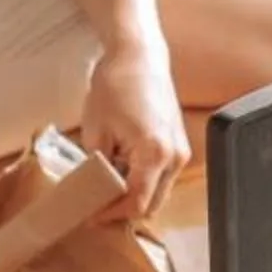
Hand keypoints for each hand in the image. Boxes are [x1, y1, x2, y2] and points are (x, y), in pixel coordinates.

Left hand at [77, 36, 187, 221]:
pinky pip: (162, 176)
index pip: (137, 203)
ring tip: (106, 187)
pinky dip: (143, 180)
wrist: (139, 56)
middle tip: (96, 207)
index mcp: (155, 154)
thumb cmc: (116, 86)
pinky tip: (121, 170)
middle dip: (124, 210)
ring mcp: (181, 151)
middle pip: (152, 204)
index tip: (91, 216)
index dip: (112, 215)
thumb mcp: (96, 132)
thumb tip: (94, 193)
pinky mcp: (179, 144)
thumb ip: (97, 169)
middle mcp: (175, 157)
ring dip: (134, 195)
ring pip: (158, 192)